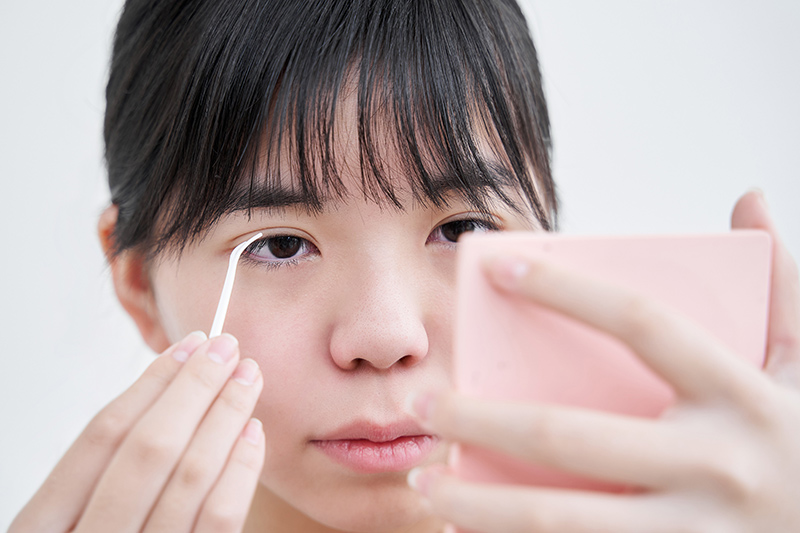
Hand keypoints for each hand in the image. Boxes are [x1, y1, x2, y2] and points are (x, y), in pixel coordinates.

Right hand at [10, 333, 264, 532]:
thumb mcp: (70, 523)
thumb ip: (100, 479)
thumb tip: (167, 398)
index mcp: (42, 528)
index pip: (102, 436)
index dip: (152, 383)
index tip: (189, 345)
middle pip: (150, 447)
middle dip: (195, 388)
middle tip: (228, 347)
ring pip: (191, 478)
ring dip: (225, 417)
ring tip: (248, 379)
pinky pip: (220, 520)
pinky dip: (240, 471)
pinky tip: (252, 434)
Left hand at [407, 191, 799, 531]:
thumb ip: (784, 284)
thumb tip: (751, 199)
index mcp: (743, 395)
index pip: (640, 324)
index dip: (567, 291)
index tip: (499, 268)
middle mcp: (715, 464)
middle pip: (571, 435)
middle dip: (483, 421)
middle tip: (423, 406)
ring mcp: (695, 530)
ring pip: (564, 520)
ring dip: (482, 504)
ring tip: (425, 485)